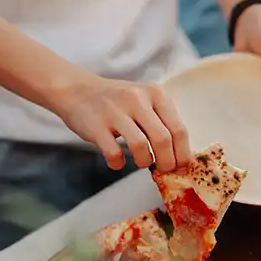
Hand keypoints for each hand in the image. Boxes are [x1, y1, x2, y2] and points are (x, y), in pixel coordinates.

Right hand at [54, 78, 190, 172]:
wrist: (76, 90)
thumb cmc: (118, 103)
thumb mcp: (146, 102)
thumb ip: (164, 124)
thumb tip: (184, 159)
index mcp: (156, 94)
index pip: (179, 129)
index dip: (183, 154)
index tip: (183, 168)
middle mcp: (137, 99)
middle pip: (163, 139)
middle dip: (168, 162)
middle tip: (164, 170)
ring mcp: (115, 111)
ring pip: (141, 146)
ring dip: (144, 161)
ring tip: (142, 162)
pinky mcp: (95, 124)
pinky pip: (113, 152)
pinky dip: (118, 163)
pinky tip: (117, 162)